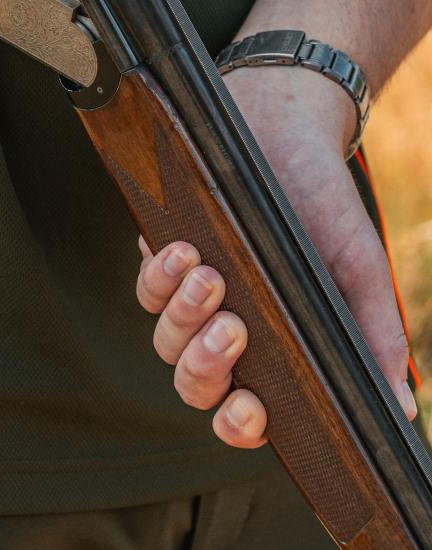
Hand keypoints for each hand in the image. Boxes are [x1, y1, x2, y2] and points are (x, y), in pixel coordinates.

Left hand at [135, 66, 417, 447]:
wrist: (285, 125)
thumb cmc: (324, 202)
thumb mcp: (358, 265)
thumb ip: (374, 332)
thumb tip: (402, 407)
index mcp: (274, 347)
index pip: (245, 411)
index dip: (239, 424)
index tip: (252, 410)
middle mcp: (227, 328)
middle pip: (196, 383)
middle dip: (206, 368)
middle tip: (233, 329)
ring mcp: (192, 292)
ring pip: (166, 338)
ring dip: (184, 316)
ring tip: (212, 277)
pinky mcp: (165, 251)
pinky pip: (147, 283)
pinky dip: (161, 275)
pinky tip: (186, 250)